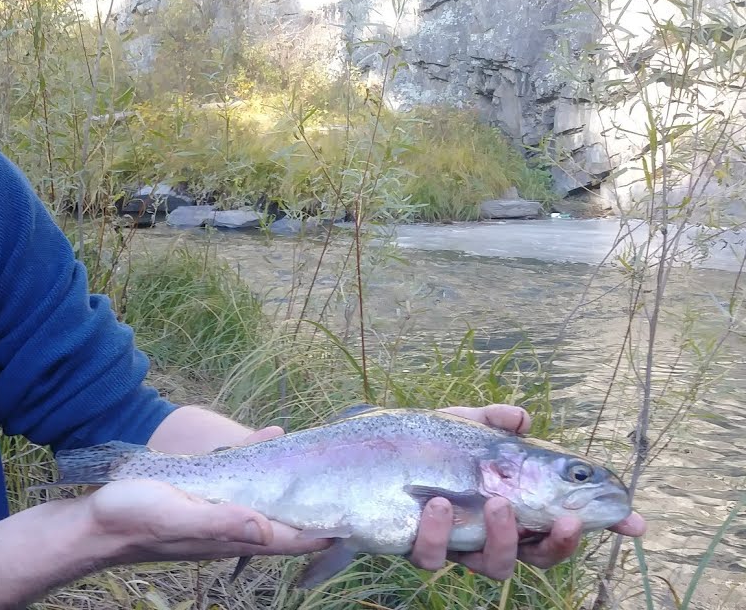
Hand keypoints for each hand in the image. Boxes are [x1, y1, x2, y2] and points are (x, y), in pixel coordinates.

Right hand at [80, 477, 337, 567]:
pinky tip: (267, 448)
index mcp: (232, 534)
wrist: (94, 522)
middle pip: (285, 523)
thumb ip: (222, 522)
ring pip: (266, 505)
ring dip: (292, 491)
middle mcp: (232, 528)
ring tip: (319, 468)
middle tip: (348, 483)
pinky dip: (260, 471)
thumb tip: (267, 526)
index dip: (325, 529)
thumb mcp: (177, 515)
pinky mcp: (203, 501)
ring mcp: (218, 516)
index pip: (291, 538)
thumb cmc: (133, 518)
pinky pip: (242, 488)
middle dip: (316, 509)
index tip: (356, 514)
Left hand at [407, 404, 647, 578]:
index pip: (562, 519)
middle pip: (539, 556)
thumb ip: (489, 421)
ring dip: (502, 537)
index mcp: (510, 503)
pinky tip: (439, 505)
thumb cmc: (413, 445)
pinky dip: (441, 532)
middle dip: (559, 545)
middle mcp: (487, 531)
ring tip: (495, 503)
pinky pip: (435, 556)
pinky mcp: (417, 549)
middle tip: (564, 522)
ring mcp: (455, 545)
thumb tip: (522, 419)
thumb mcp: (455, 425)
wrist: (351, 461)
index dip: (602, 523)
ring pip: (495, 566)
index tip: (635, 523)